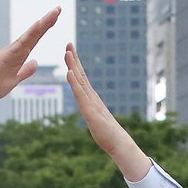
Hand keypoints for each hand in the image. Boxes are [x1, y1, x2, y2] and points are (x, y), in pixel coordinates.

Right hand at [0, 8, 60, 100]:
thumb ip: (25, 71)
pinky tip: (40, 24)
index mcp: (19, 55)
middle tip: (59, 8)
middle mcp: (16, 50)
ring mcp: (11, 51)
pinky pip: (22, 42)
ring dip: (42, 23)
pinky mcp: (7, 54)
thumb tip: (35, 62)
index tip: (56, 18)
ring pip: (30, 35)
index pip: (35, 39)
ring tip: (54, 12)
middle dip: (47, 21)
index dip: (45, 28)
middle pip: (35, 33)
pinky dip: (31, 33)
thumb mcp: (15, 80)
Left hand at [64, 43, 144, 169]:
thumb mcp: (95, 120)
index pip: (81, 79)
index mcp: (92, 99)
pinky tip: (69, 73)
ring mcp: (92, 103)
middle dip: (74, 59)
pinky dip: (74, 83)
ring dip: (73, 66)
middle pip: (81, 75)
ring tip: (68, 52)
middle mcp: (92, 97)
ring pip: (81, 81)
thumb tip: (89, 111)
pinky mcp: (91, 112)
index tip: (70, 51)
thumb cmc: (108, 134)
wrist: (119, 144)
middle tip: (69, 43)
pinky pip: (81, 95)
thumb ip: (91, 113)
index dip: (75, 65)